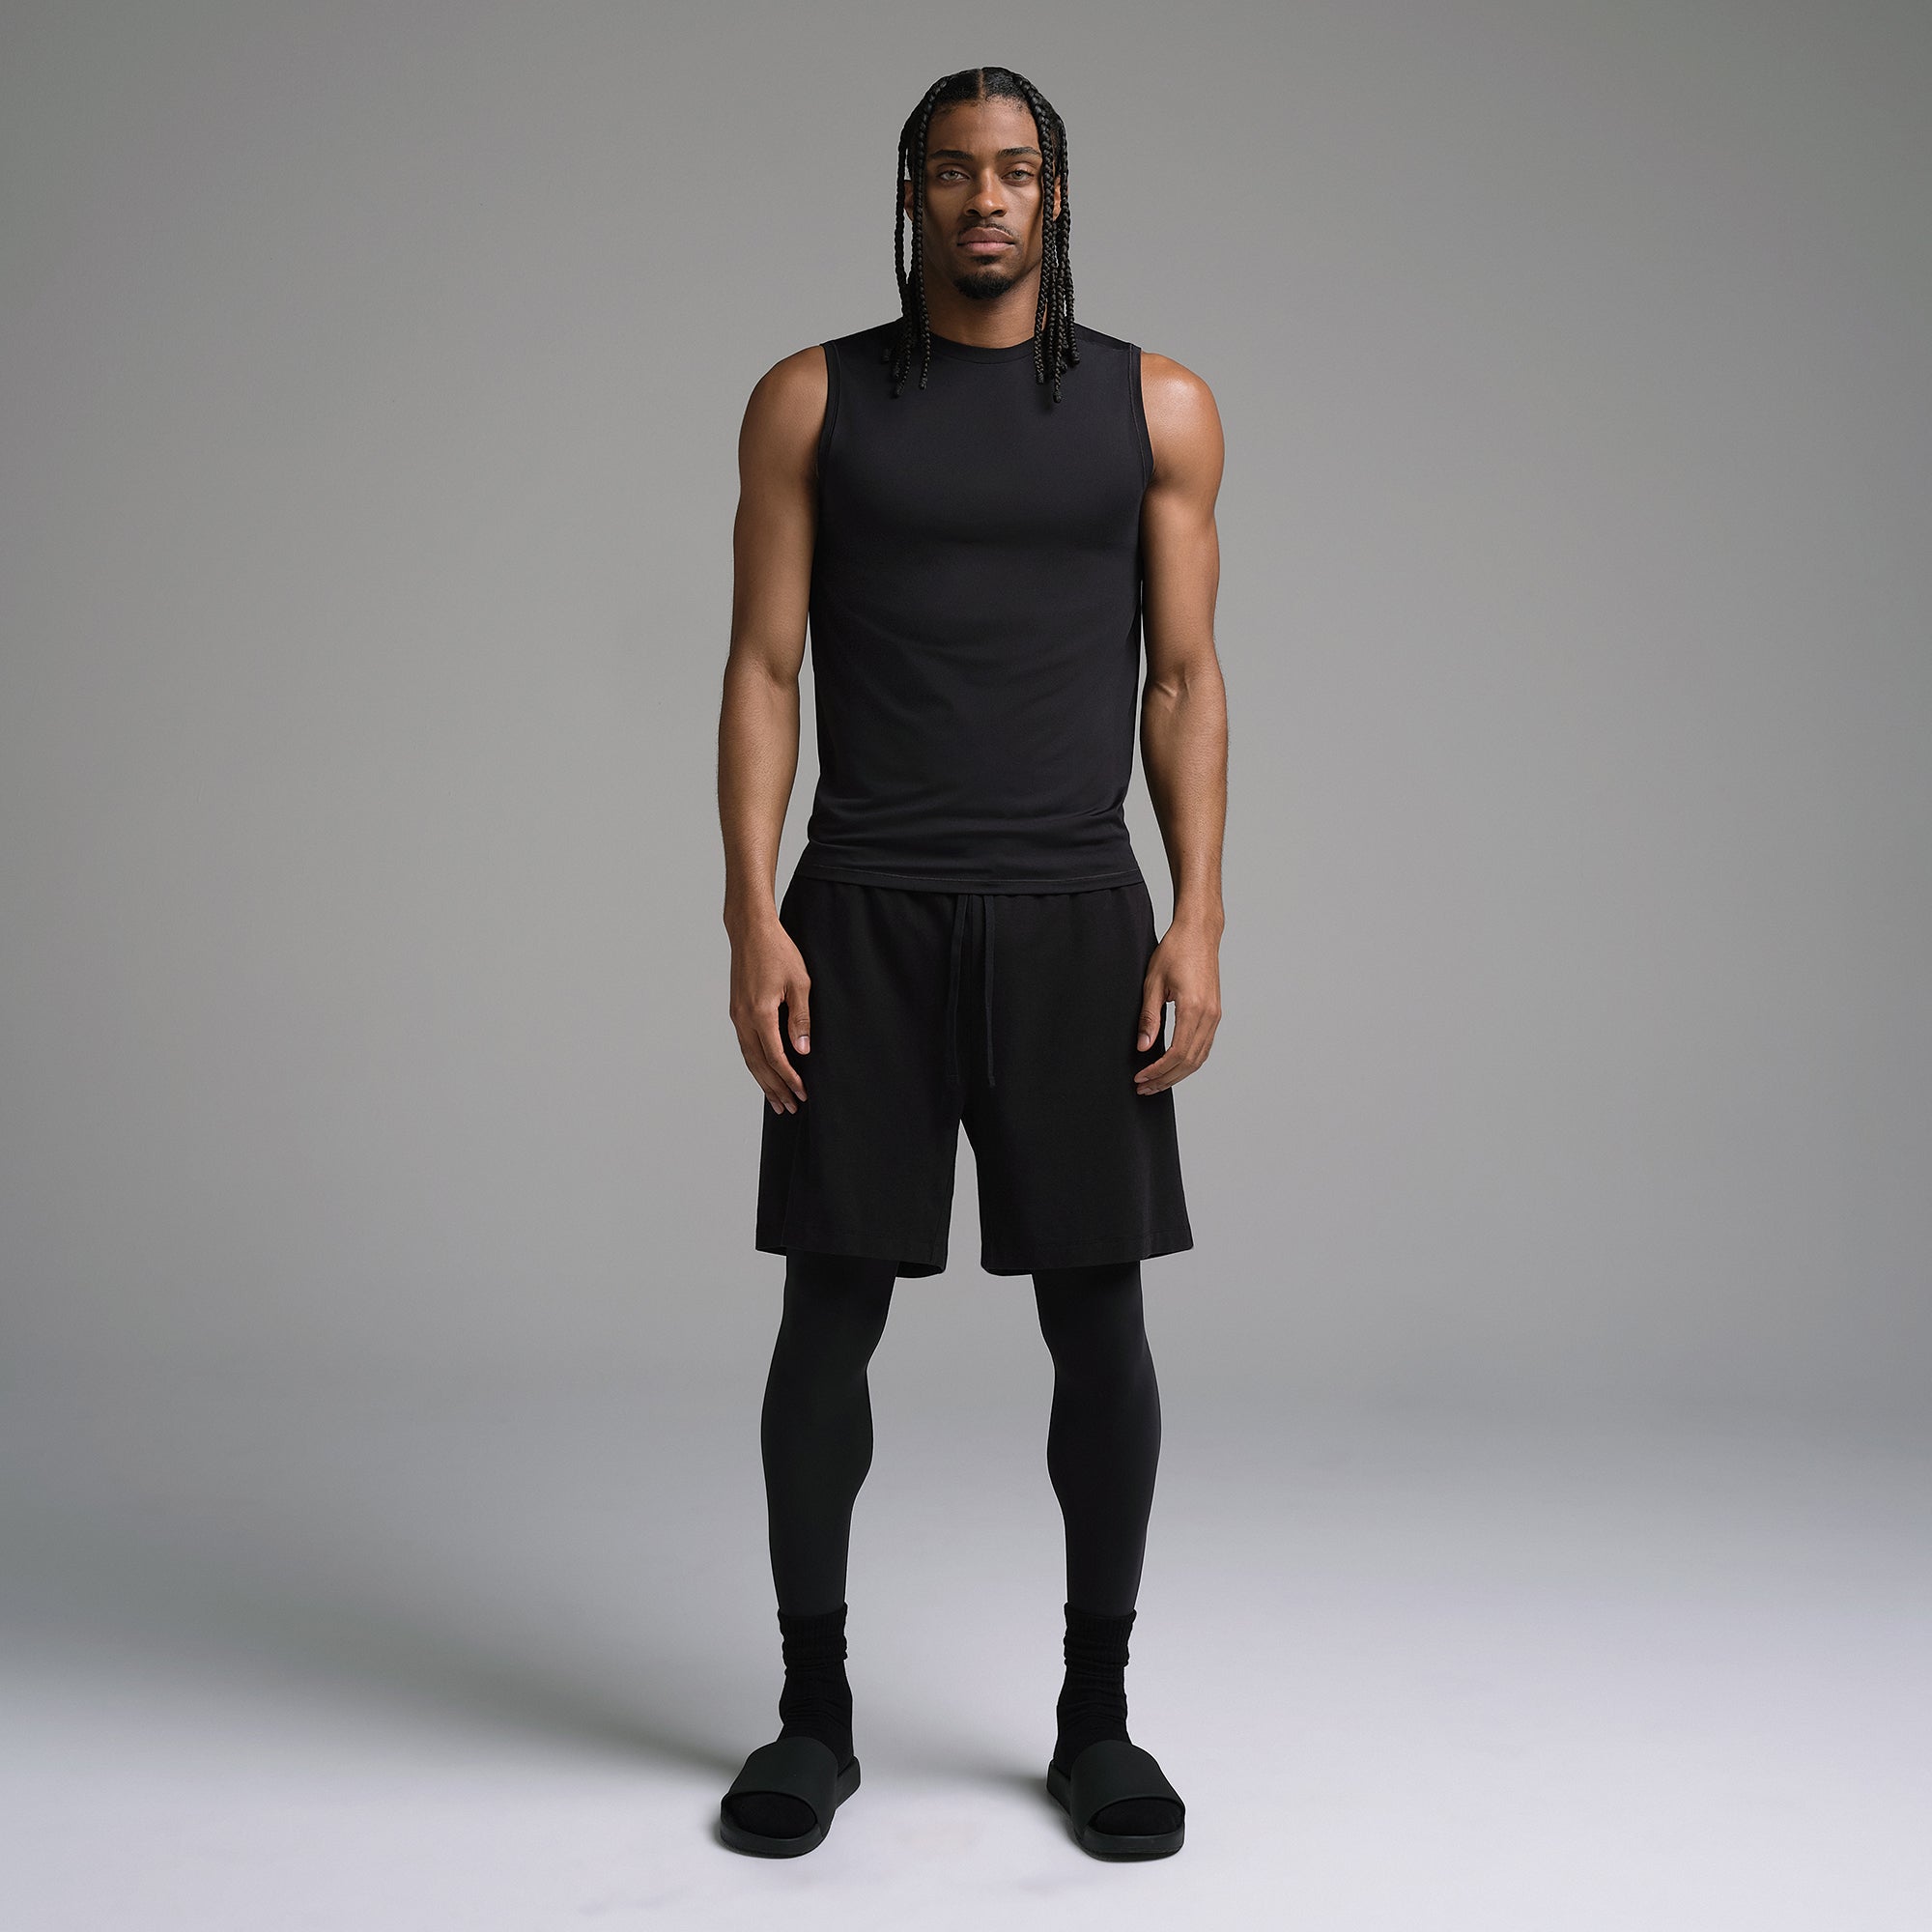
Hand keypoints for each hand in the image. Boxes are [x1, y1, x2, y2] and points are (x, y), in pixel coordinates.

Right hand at [728, 914, 811, 1112]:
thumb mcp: (799, 983)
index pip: (775, 1057)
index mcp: (760, 1014)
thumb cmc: (778, 952)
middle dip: (775, 1088)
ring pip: (749, 1058)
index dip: (789, 1078)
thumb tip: (803, 1051)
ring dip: (763, 1081)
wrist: (750, 931)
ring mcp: (737, 1016)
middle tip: (790, 1108)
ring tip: (776, 1101)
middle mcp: (743, 1019)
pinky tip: (763, 1073)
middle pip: (758, 1065)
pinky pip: (745, 1046)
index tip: (803, 1092)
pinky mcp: (737, 1011)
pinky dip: (755, 1064)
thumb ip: (801, 1019)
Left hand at [1133, 920, 1220, 1094]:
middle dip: (1166, 1079)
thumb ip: (1149, 1017)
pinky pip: (1204, 1046)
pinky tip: (1173, 1066)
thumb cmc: (1174, 951)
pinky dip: (1189, 1062)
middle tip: (1144, 1088)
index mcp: (1194, 1008)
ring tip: (1156, 1082)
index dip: (1158, 1070)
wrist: (1199, 933)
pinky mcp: (1215, 1013)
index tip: (1140, 1077)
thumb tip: (1143, 1047)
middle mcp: (1209, 1015)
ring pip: (1199, 1057)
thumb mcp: (1152, 982)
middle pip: (1190, 1061)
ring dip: (1177, 1074)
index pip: (1177, 1053)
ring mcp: (1215, 1015)